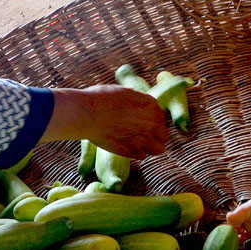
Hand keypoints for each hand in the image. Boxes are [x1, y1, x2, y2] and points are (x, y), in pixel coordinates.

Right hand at [43, 85, 168, 158]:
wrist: (86, 114)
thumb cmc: (100, 99)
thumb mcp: (123, 93)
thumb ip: (136, 101)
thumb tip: (138, 104)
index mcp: (151, 105)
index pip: (161, 116)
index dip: (153, 120)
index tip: (144, 122)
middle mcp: (152, 122)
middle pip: (164, 133)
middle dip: (156, 135)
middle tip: (142, 134)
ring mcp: (144, 138)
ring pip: (160, 149)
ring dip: (152, 147)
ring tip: (139, 145)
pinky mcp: (133, 152)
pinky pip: (143, 156)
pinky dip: (137, 154)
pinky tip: (127, 148)